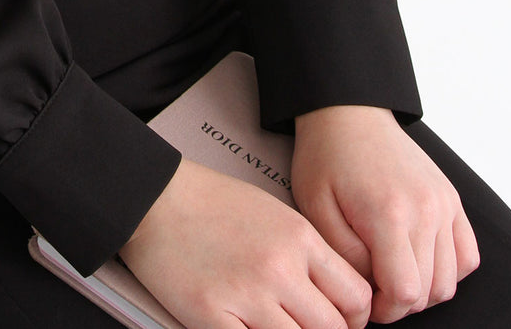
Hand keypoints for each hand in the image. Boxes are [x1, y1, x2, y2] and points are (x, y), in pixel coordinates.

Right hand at [118, 154, 373, 328]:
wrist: (155, 195)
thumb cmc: (211, 201)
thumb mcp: (272, 213)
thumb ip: (306, 253)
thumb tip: (332, 295)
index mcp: (298, 237)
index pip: (356, 296)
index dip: (354, 318)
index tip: (341, 321)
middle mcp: (279, 267)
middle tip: (306, 326)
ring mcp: (246, 294)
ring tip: (275, 324)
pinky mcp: (211, 315)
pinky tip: (247, 327)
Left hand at [291, 105, 480, 322]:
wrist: (348, 113)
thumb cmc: (326, 155)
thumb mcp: (315, 206)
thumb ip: (344, 255)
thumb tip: (370, 288)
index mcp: (388, 213)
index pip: (404, 292)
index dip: (385, 309)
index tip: (365, 300)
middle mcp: (425, 210)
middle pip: (428, 291)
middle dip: (399, 302)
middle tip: (373, 287)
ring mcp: (442, 204)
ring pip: (449, 280)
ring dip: (422, 289)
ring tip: (391, 273)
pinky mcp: (451, 199)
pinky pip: (467, 256)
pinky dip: (447, 270)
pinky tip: (418, 261)